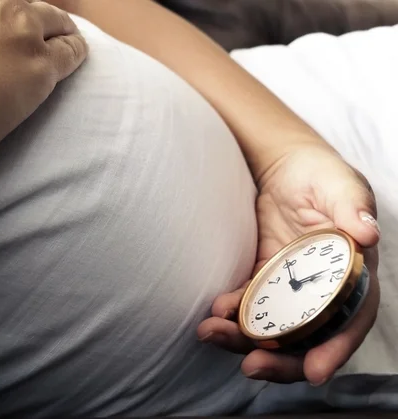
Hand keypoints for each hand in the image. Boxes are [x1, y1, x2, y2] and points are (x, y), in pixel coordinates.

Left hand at [197, 143, 380, 385]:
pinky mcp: (263, 279)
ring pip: (273, 328)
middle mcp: (322, 290)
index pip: (351, 319)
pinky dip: (231, 314)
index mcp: (352, 274)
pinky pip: (248, 304)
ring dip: (244, 340)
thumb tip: (367, 235)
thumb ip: (352, 207)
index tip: (315, 373)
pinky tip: (212, 313)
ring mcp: (290, 288)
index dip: (336, 348)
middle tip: (252, 367)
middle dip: (282, 360)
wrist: (285, 169)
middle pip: (308, 337)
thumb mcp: (339, 184)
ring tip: (213, 333)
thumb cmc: (320, 174)